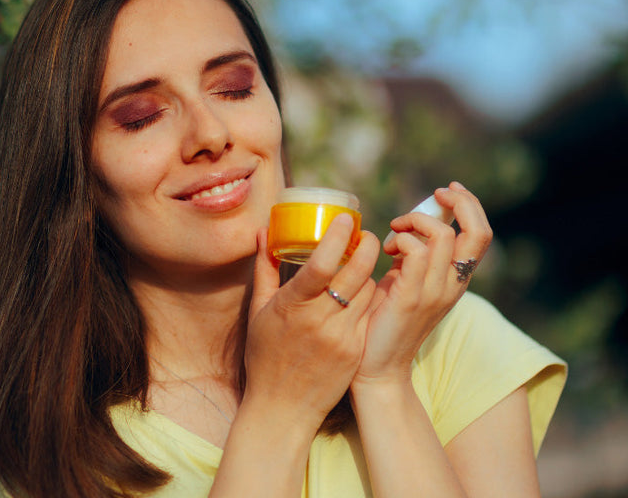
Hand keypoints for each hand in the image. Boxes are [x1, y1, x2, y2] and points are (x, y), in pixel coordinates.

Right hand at [244, 213, 380, 427]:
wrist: (282, 408)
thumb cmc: (265, 357)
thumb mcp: (258, 312)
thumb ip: (264, 270)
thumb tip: (262, 233)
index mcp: (293, 307)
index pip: (323, 264)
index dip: (339, 237)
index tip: (347, 219)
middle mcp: (320, 321)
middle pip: (357, 273)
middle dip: (367, 247)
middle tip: (365, 235)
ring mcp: (342, 338)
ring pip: (368, 291)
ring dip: (367, 273)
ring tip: (361, 263)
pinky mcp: (356, 351)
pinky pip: (370, 314)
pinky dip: (367, 299)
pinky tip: (360, 292)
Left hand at [353, 181, 492, 386]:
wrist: (378, 367)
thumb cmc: (385, 321)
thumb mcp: (407, 282)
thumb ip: (415, 258)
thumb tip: (408, 227)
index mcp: (457, 280)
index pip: (481, 235)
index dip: (470, 205)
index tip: (446, 191)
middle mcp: (454, 285)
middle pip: (478, 231)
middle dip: (459, 202)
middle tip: (434, 195)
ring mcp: (435, 292)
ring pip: (442, 235)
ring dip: (415, 221)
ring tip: (395, 231)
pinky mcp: (411, 298)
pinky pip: (415, 252)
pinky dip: (401, 239)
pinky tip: (388, 250)